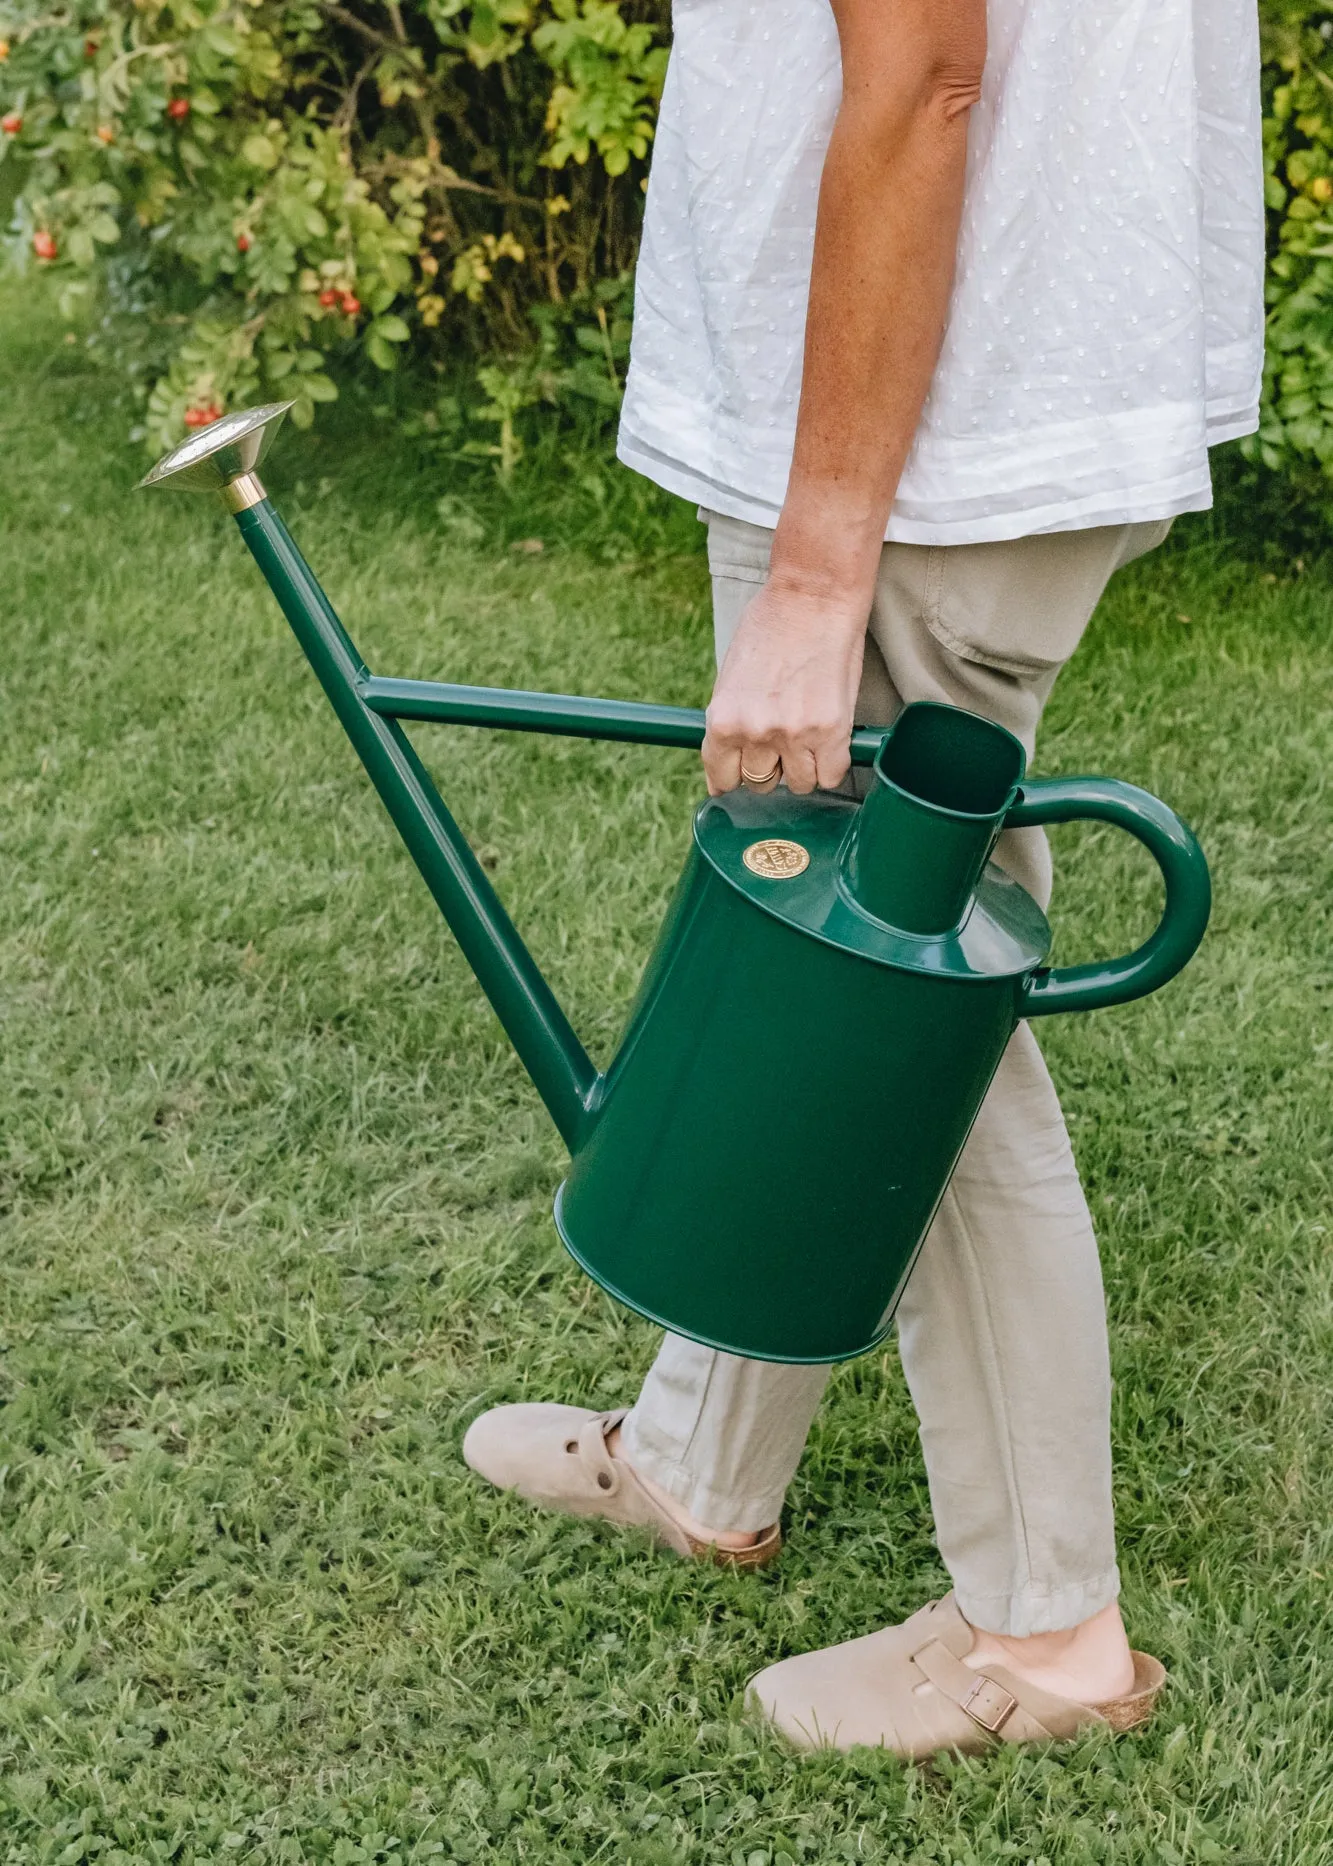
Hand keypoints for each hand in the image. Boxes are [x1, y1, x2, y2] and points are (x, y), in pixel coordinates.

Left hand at [702, 577, 867, 795]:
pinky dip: (830, 766)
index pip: (721, 777)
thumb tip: (727, 755)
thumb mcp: (732, 677)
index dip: (733, 776)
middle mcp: (756, 732)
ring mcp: (795, 734)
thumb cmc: (771, 626)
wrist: (812, 598)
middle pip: (759, 783)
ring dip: (801, 769)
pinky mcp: (833, 730)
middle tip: (778, 744)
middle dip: (768, 768)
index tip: (741, 772)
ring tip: (806, 740)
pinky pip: (831, 776)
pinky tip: (827, 746)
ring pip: (796, 784)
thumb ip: (731, 719)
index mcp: (723, 720)